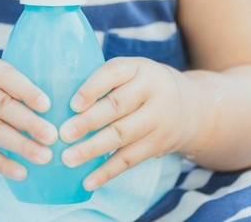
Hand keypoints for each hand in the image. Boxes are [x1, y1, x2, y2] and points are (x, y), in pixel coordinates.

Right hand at [0, 53, 58, 180]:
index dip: (27, 90)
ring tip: (45, 156)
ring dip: (21, 146)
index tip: (48, 104)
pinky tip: (20, 171)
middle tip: (54, 136)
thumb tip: (40, 103)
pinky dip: (0, 163)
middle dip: (30, 123)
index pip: (4, 74)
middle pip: (1, 106)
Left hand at [58, 57, 201, 190]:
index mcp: (139, 68)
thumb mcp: (132, 72)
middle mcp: (153, 92)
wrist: (191, 107)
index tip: (72, 104)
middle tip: (63, 134)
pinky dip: (107, 172)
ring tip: (68, 158)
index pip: (114, 73)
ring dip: (92, 149)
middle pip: (117, 107)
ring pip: (122, 136)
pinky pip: (130, 159)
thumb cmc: (143, 86)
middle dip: (88, 122)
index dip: (92, 88)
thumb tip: (59, 100)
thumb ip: (103, 80)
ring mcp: (158, 120)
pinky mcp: (158, 145)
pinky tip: (88, 181)